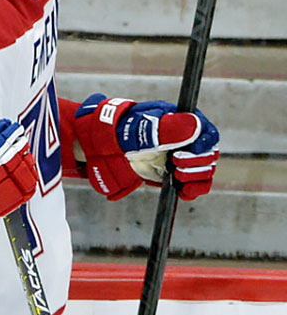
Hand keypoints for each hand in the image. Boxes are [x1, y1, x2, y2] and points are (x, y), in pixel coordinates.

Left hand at [73, 94, 219, 200]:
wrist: (105, 148)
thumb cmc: (124, 132)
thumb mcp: (144, 127)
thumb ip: (169, 128)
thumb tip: (194, 124)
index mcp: (182, 123)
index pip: (207, 132)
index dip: (205, 143)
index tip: (195, 149)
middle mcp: (185, 141)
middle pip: (208, 154)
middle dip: (197, 161)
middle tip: (176, 162)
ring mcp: (181, 158)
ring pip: (204, 171)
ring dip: (195, 176)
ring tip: (176, 175)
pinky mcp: (175, 175)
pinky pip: (193, 185)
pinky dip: (193, 190)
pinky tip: (184, 191)